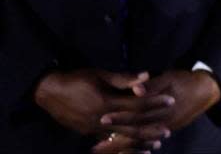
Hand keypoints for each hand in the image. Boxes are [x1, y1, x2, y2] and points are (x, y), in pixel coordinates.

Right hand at [34, 69, 171, 136]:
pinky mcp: (88, 133)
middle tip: (168, 131)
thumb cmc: (77, 79)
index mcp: (106, 102)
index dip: (154, 103)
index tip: (170, 101)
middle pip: (131, 126)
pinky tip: (134, 148)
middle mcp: (101, 119)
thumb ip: (123, 79)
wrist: (49, 92)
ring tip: (156, 144)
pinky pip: (109, 142)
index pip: (136, 105)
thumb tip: (147, 76)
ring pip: (121, 138)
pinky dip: (123, 145)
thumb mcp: (100, 75)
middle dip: (151, 129)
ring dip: (139, 142)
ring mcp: (93, 129)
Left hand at [99, 70, 220, 138]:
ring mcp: (166, 128)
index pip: (135, 114)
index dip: (119, 116)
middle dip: (115, 138)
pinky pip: (148, 140)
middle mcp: (162, 122)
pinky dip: (135, 145)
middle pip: (135, 132)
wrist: (208, 89)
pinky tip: (124, 148)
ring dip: (122, 146)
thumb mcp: (170, 78)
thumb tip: (136, 89)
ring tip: (105, 150)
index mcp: (161, 109)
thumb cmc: (187, 80)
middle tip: (96, 146)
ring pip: (140, 139)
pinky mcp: (167, 129)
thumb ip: (153, 85)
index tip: (102, 118)